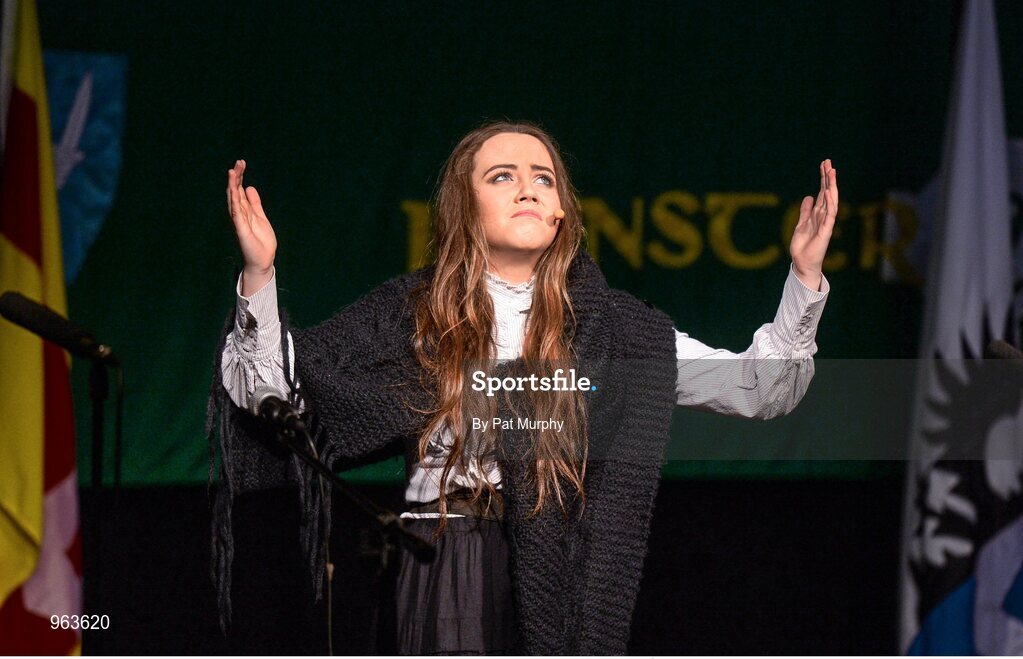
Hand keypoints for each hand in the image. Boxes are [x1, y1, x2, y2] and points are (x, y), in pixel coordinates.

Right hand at [227, 160, 276, 294]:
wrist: (263, 259)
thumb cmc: (261, 240)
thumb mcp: (260, 216)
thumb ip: (255, 203)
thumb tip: (249, 187)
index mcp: (244, 210)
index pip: (239, 190)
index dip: (240, 177)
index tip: (242, 163)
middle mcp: (239, 214)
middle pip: (235, 192)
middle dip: (237, 177)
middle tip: (239, 162)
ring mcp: (239, 221)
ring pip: (233, 200)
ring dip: (233, 186)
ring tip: (233, 172)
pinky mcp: (241, 230)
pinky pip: (237, 214)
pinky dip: (235, 202)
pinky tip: (235, 192)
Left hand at [789, 159, 837, 290]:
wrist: (802, 263)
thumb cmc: (802, 247)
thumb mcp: (801, 224)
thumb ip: (805, 212)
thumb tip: (809, 196)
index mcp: (817, 214)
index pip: (822, 192)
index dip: (823, 179)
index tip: (824, 165)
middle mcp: (824, 216)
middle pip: (827, 193)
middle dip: (828, 178)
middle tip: (828, 162)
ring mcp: (826, 222)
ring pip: (831, 200)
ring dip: (831, 186)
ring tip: (831, 172)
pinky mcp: (826, 231)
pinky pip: (830, 214)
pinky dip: (831, 203)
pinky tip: (831, 192)